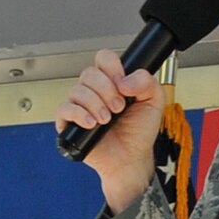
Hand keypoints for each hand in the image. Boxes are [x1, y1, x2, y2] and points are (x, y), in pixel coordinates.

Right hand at [55, 49, 165, 213]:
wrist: (130, 159)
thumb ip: (147, 81)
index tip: (123, 84)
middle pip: (89, 73)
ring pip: (77, 90)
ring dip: (95, 104)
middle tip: (119, 107)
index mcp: (112, 81)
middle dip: (107, 90)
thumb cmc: (138, 133)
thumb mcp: (154, 102)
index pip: (104, 58)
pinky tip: (91, 123)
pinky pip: (64, 108)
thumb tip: (124, 80)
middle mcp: (94, 91)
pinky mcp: (69, 122)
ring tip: (107, 120)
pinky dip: (79, 114)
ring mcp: (80, 106)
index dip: (112, 67)